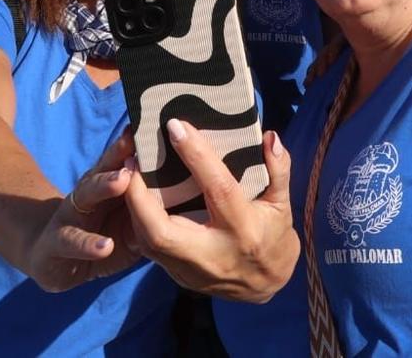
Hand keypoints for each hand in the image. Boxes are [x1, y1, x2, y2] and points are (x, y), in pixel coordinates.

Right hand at [25, 132, 142, 292]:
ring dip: (103, 186)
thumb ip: (149, 207)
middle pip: (104, 168)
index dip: (137, 144)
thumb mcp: (129, 222)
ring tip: (122, 180)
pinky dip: (88, 244)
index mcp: (107, 186)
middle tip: (137, 142)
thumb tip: (187, 192)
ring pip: (85, 195)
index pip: (123, 160)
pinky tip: (105, 245)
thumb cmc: (101, 234)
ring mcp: (69, 215)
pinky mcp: (56, 242)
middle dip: (119, 154)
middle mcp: (87, 193)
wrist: (51, 258)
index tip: (154, 124)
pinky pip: (73, 241)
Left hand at [123, 121, 298, 302]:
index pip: (216, 188)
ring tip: (129, 175)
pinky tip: (137, 199)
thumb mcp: (282, 203)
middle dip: (139, 196)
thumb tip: (269, 137)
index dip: (196, 156)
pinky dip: (141, 223)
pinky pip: (152, 251)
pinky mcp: (181, 278)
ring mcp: (194, 272)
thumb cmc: (274, 236)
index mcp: (244, 230)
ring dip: (134, 208)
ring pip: (149, 244)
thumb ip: (279, 169)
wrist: (267, 286)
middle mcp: (215, 254)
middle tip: (132, 162)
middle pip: (162, 231)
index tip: (175, 126)